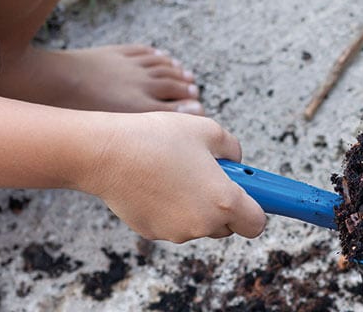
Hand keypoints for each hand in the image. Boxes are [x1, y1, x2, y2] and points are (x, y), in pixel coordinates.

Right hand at [78, 112, 266, 242]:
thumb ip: (233, 150)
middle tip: (211, 175)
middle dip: (225, 205)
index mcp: (224, 201)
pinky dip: (172, 208)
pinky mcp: (152, 232)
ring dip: (197, 205)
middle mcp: (202, 224)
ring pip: (199, 224)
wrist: (106, 152)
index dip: (256, 209)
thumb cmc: (158, 138)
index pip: (256, 224)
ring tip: (178, 172)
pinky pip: (173, 222)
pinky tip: (157, 181)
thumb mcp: (209, 130)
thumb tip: (235, 163)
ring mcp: (175, 232)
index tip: (253, 197)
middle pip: (227, 225)